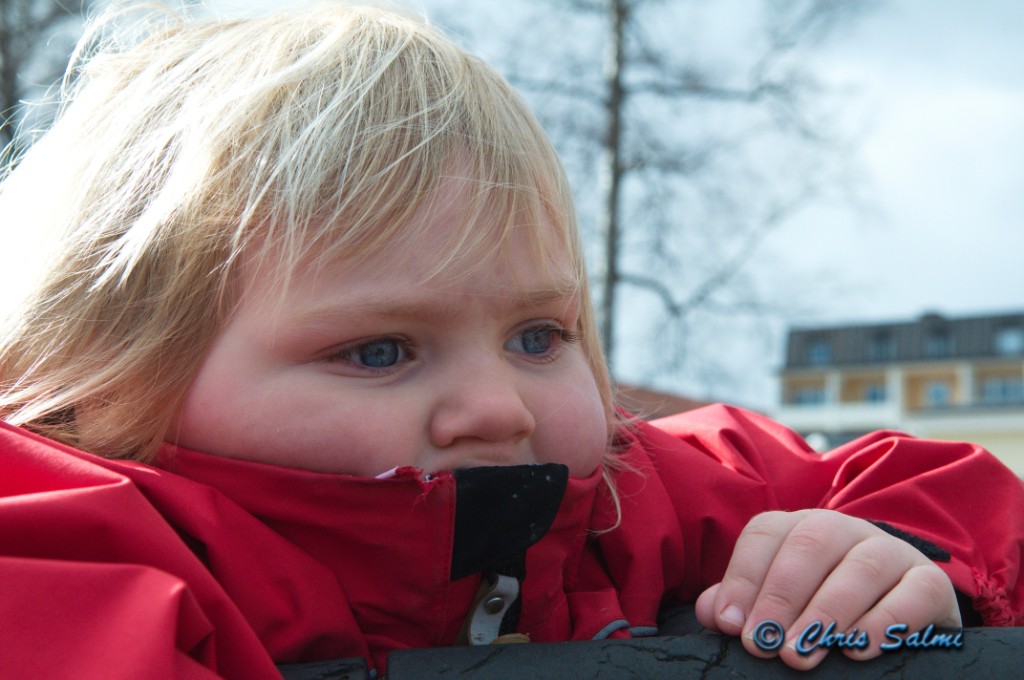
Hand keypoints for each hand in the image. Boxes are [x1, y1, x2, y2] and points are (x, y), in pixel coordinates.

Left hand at [694, 509, 961, 669]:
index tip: (731, 625)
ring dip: (828, 613)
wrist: (904, 619)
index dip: (744, 577)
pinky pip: (914, 592)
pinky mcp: (930, 581)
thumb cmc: (823, 611)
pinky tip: (860, 649)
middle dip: (782, 597)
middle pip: (810, 545)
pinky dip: (886, 621)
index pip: (765, 534)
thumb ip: (745, 605)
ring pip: (860, 568)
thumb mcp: (783, 606)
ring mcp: (889, 550)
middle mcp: (843, 529)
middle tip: (766, 645)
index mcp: (799, 528)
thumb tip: (713, 613)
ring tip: (803, 653)